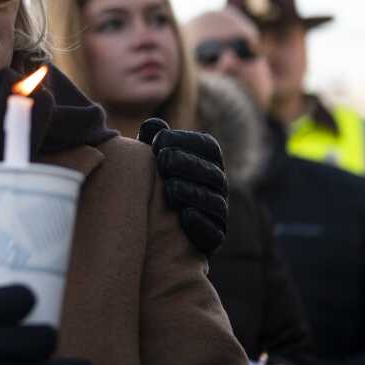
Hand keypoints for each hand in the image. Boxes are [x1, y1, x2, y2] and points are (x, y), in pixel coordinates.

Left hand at [139, 118, 228, 255]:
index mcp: (206, 164)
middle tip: (163, 160)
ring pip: (214, 201)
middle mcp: (217, 188)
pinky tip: (183, 215)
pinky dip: (200, 223)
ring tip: (170, 187)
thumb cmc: (148, 188)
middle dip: (188, 164)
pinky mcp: (212, 239)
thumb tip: (154, 125)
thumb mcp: (147, 164)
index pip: (208, 147)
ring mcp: (217, 214)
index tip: (158, 141)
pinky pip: (214, 232)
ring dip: (193, 192)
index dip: (187, 140)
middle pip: (212, 172)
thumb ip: (150, 143)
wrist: (148, 236)